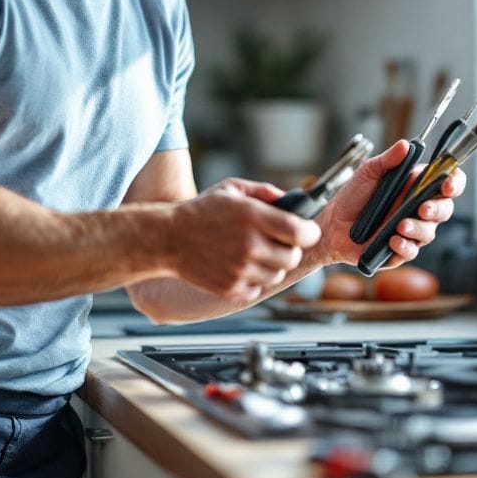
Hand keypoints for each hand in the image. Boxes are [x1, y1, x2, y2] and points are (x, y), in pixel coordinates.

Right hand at [168, 178, 321, 301]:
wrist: (168, 239)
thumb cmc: (200, 211)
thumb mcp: (231, 189)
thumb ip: (265, 192)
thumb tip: (293, 200)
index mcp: (252, 217)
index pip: (301, 233)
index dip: (309, 232)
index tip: (306, 230)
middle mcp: (249, 245)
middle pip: (293, 257)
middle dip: (290, 249)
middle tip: (277, 241)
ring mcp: (240, 270)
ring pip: (277, 274)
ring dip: (272, 265)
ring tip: (255, 252)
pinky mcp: (231, 288)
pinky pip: (258, 288)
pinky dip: (254, 279)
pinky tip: (239, 265)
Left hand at [316, 140, 465, 269]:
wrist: (332, 222)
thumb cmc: (352, 196)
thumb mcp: (368, 172)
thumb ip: (388, 160)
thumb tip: (405, 145)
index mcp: (414, 187)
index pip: (444, 184)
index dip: (453, 183)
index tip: (448, 184)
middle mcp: (417, 209)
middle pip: (444, 210)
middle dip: (437, 209)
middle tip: (422, 208)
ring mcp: (410, 231)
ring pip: (429, 232)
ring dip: (417, 229)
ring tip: (399, 225)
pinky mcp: (399, 250)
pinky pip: (411, 251)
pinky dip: (404, 246)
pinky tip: (393, 241)